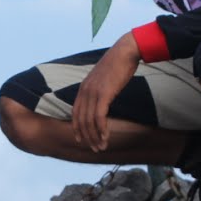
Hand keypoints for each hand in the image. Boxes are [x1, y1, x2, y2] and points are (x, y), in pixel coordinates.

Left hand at [71, 33, 141, 152]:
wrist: (125, 51)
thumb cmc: (118, 64)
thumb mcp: (103, 78)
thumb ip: (99, 89)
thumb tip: (102, 99)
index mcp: (83, 88)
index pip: (75, 113)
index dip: (77, 128)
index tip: (81, 140)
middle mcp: (85, 91)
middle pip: (81, 120)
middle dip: (87, 137)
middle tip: (95, 148)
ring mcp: (93, 92)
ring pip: (89, 121)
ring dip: (95, 136)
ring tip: (101, 147)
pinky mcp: (104, 94)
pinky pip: (99, 117)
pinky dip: (101, 129)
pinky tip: (106, 137)